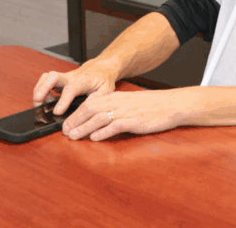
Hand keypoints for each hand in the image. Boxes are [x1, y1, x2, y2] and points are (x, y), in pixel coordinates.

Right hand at [32, 60, 117, 115]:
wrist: (101, 68)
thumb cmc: (103, 80)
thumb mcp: (106, 91)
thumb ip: (96, 100)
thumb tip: (86, 111)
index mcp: (83, 81)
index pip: (71, 89)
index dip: (63, 100)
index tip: (57, 112)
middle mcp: (71, 77)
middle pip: (53, 77)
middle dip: (43, 88)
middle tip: (37, 101)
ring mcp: (64, 77)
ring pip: (47, 77)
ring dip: (39, 89)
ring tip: (39, 103)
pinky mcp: (59, 79)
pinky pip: (46, 80)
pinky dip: (40, 88)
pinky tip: (44, 100)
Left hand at [61, 89, 184, 141]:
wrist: (170, 104)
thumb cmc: (151, 105)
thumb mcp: (130, 102)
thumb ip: (115, 107)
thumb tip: (98, 117)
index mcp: (116, 97)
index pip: (90, 102)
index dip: (76, 112)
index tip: (67, 122)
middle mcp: (118, 102)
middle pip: (90, 109)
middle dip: (75, 120)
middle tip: (65, 131)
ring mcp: (125, 111)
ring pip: (98, 118)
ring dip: (83, 127)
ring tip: (73, 136)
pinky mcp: (133, 121)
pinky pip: (114, 126)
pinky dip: (102, 132)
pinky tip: (94, 138)